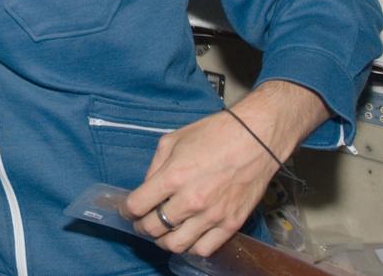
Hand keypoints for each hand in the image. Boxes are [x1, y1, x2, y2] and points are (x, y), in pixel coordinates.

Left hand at [123, 82, 328, 256]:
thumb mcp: (173, 140)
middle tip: (142, 222)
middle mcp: (191, 201)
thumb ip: (155, 167)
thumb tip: (147, 188)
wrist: (256, 139)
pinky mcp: (231, 224)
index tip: (127, 210)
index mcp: (173, 176)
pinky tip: (187, 235)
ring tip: (163, 232)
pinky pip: (204, 249)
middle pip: (153, 228)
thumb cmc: (213, 133)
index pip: (137, 206)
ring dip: (163, 241)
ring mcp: (212, 216)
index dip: (126, 210)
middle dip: (141, 226)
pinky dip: (190, 246)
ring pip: (176, 244)